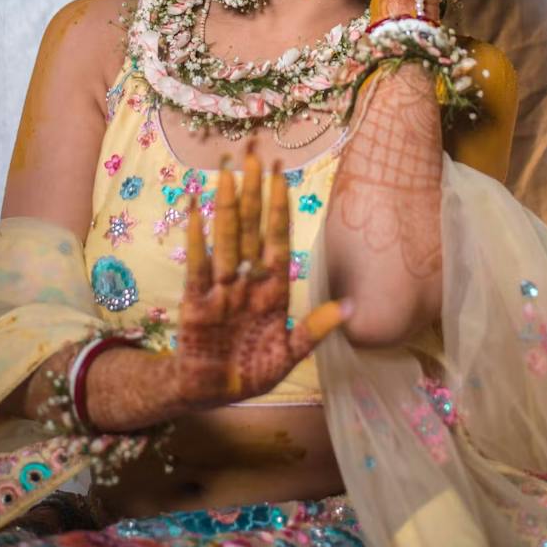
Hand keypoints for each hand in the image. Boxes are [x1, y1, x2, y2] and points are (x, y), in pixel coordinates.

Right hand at [173, 147, 349, 409]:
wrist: (210, 393)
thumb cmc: (252, 371)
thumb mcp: (288, 355)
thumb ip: (314, 331)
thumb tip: (351, 309)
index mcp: (272, 289)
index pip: (278, 239)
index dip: (280, 207)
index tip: (282, 174)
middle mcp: (247, 280)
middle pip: (251, 227)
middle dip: (253, 191)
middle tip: (253, 153)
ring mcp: (221, 288)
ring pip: (226, 238)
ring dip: (226, 204)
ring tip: (225, 171)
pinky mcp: (196, 302)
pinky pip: (198, 265)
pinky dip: (197, 238)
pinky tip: (194, 210)